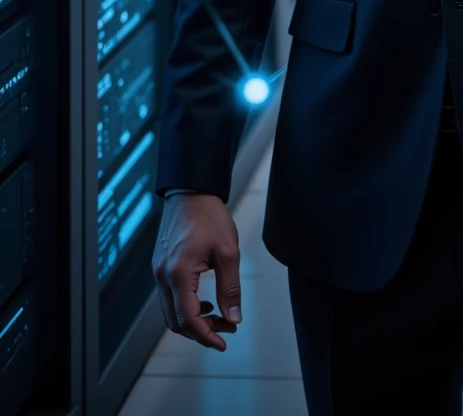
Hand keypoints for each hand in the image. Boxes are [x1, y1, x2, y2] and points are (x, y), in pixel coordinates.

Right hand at [152, 193, 242, 350]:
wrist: (191, 190)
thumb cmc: (209, 216)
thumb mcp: (228, 252)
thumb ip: (230, 288)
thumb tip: (234, 317)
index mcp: (178, 274)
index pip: (188, 319)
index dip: (206, 336)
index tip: (223, 342)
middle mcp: (163, 276)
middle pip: (176, 322)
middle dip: (202, 331)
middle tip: (227, 328)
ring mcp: (158, 272)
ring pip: (170, 312)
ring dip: (194, 321)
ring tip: (219, 316)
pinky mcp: (160, 267)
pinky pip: (169, 298)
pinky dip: (186, 307)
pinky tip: (206, 302)